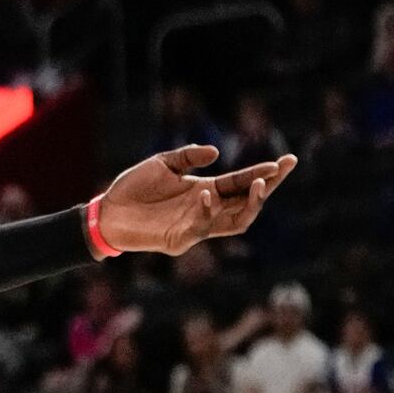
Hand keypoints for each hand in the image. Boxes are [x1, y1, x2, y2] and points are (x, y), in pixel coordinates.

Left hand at [92, 145, 295, 255]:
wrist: (106, 212)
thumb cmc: (133, 188)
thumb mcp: (162, 164)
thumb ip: (188, 157)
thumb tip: (218, 153)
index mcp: (207, 190)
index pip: (243, 182)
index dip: (265, 173)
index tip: (287, 160)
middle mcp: (207, 209)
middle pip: (248, 201)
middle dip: (268, 186)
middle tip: (281, 169)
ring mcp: (196, 226)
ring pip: (237, 221)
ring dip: (251, 203)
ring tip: (259, 183)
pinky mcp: (180, 239)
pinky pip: (202, 228)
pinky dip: (207, 212)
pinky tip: (205, 194)